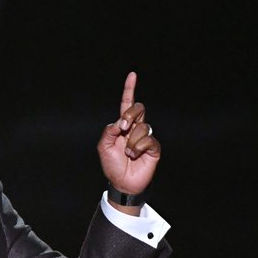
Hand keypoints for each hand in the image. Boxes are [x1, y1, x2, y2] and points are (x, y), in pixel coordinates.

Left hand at [97, 72, 160, 206]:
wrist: (122, 182)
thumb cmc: (112, 164)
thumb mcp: (103, 146)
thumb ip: (108, 131)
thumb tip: (120, 122)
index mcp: (122, 125)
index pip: (127, 104)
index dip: (130, 89)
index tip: (132, 75)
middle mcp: (135, 128)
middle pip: (139, 109)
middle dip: (130, 115)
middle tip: (122, 127)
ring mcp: (145, 137)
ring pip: (143, 127)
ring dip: (131, 141)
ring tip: (128, 153)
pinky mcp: (154, 147)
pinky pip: (148, 140)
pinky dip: (138, 148)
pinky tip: (135, 155)